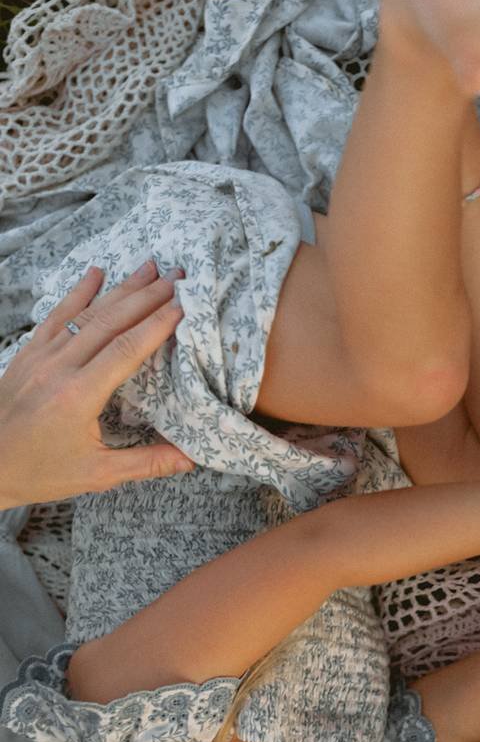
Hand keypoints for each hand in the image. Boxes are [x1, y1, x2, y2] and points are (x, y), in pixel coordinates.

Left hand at [0, 262, 191, 509]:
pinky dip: (78, 292)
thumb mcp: (96, 474)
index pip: (126, 350)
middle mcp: (59, 367)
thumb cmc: (39, 472)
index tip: (183, 305)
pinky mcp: (27, 354)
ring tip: (149, 267)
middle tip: (177, 277)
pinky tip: (96, 273)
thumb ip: (145, 462)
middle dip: (146, 296)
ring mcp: (40, 356)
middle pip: (110, 322)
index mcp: (78, 396)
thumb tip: (190, 459)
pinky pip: (56, 316)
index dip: (157, 325)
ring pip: (86, 313)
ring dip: (120, 288)